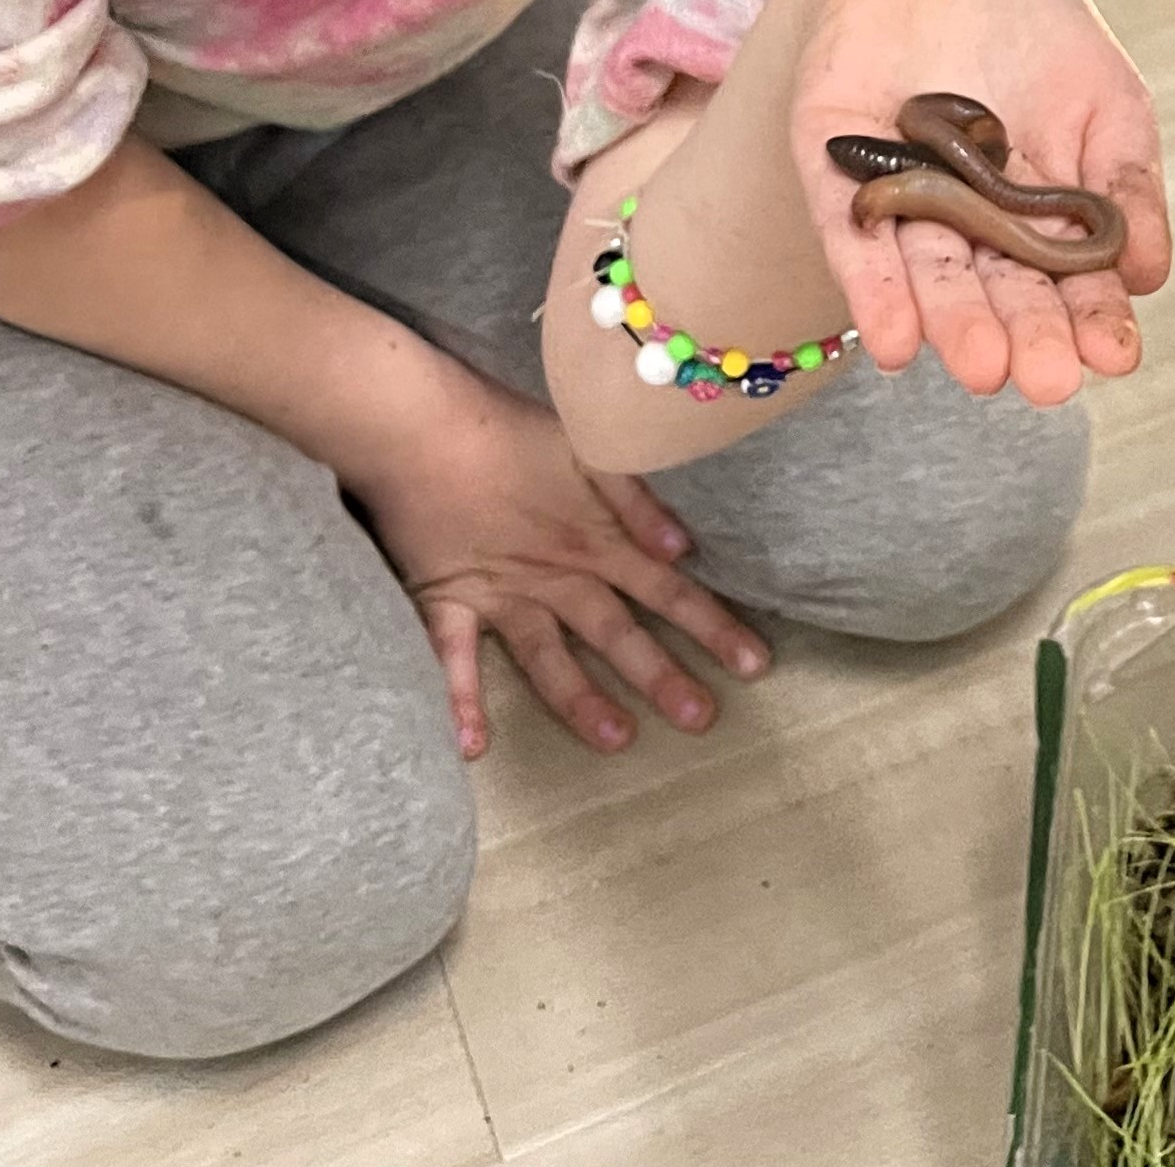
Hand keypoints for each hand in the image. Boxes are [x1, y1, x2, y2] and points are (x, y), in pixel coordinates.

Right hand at [355, 357, 768, 758]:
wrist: (419, 425)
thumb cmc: (507, 427)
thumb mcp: (587, 448)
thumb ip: (637, 500)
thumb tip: (682, 547)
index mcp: (595, 539)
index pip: (666, 590)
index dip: (712, 625)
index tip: (755, 664)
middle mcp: (554, 576)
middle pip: (618, 634)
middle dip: (662, 676)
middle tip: (702, 720)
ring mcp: (500, 595)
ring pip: (548, 658)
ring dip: (582, 701)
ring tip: (617, 741)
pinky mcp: (446, 601)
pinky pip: (452, 659)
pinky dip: (458, 702)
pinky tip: (471, 749)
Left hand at [765, 0, 1171, 406]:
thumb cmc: (1026, 32)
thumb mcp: (1105, 91)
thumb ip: (1127, 174)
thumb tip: (1151, 271)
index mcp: (1048, 216)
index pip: (1073, 280)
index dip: (1094, 318)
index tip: (1114, 355)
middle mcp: (978, 228)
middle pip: (1002, 292)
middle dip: (1026, 337)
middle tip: (1047, 380)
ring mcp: (908, 207)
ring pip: (932, 277)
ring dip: (956, 325)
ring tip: (981, 367)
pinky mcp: (838, 182)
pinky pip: (854, 242)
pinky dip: (875, 290)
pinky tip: (897, 341)